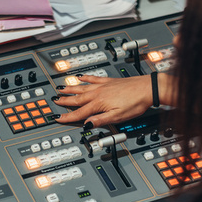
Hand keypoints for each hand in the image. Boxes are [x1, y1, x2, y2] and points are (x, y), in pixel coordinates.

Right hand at [53, 74, 173, 127]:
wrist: (147, 88)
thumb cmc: (136, 103)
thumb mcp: (118, 116)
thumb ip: (101, 120)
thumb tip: (87, 124)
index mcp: (99, 103)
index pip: (79, 113)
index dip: (68, 116)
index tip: (58, 118)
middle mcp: (98, 93)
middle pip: (77, 98)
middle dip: (65, 100)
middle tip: (54, 101)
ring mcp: (103, 86)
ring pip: (82, 87)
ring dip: (71, 88)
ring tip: (61, 88)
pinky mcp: (109, 81)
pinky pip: (93, 78)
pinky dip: (85, 78)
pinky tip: (80, 77)